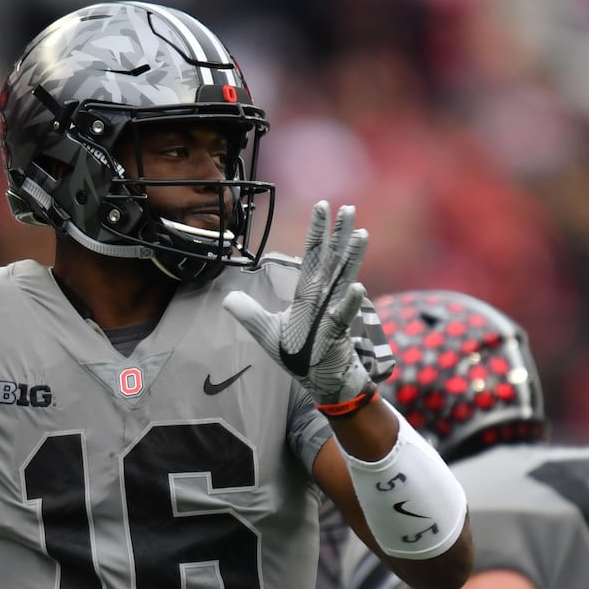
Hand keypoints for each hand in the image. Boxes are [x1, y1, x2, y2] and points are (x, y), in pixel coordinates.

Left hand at [223, 201, 376, 405]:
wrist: (320, 383)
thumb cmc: (299, 356)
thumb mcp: (268, 333)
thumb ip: (250, 314)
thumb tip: (227, 298)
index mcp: (307, 295)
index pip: (311, 257)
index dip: (316, 232)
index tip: (322, 206)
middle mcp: (323, 299)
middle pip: (331, 261)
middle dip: (339, 234)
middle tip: (349, 208)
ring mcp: (332, 315)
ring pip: (343, 280)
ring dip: (351, 258)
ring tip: (361, 234)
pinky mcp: (336, 336)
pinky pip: (343, 317)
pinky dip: (349, 303)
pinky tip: (356, 286)